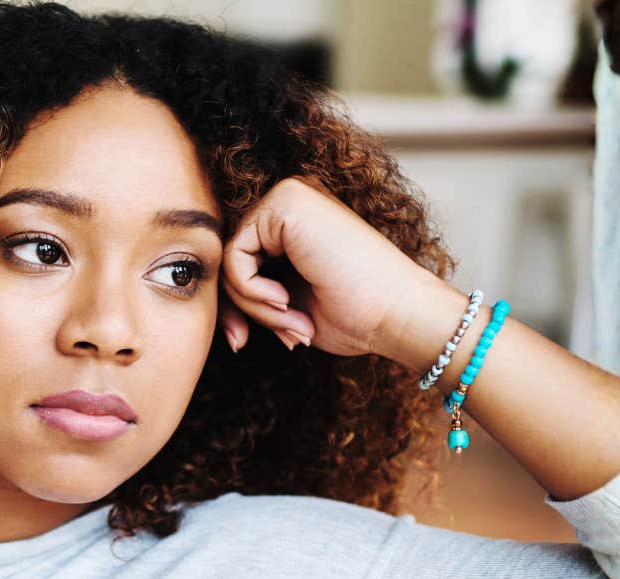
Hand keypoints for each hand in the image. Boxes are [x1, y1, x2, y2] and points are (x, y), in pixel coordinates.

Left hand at [219, 177, 443, 360]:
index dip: (234, 306)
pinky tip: (285, 302)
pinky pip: (234, 256)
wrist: (398, 314)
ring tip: (292, 322)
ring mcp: (287, 197)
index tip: (241, 342)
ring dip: (253, 305)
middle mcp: (289, 202)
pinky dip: (251, 291)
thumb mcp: (288, 308)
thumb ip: (253, 297)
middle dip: (239, 308)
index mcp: (294, 223)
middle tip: (270, 338)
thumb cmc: (357, 316)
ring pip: (228, 259)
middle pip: (228, 259)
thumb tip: (221, 319)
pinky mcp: (284, 203)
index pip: (237, 262)